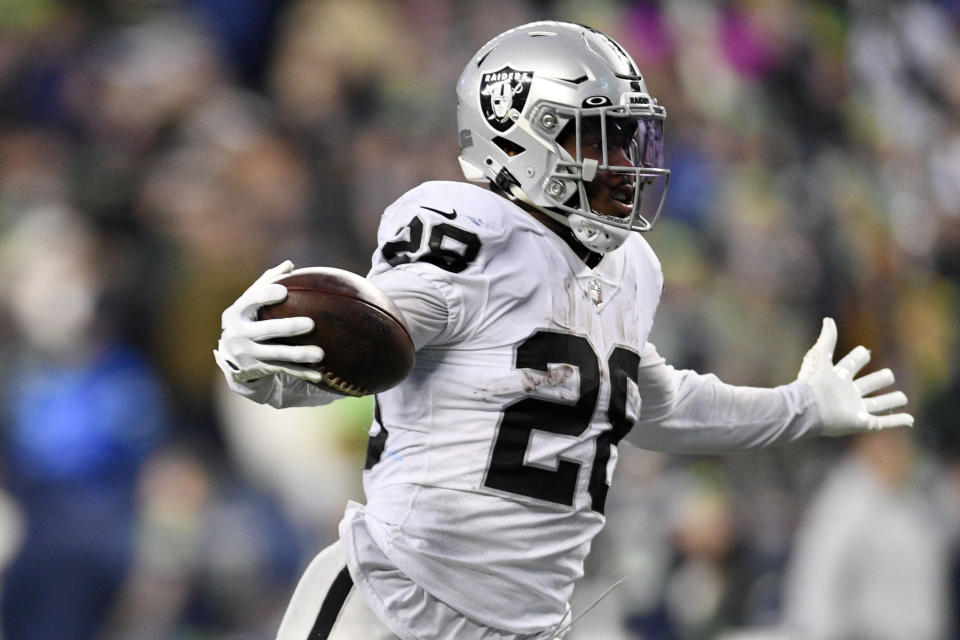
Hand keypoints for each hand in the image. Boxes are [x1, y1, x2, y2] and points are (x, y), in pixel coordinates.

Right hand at [214, 261, 324, 383]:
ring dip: (300, 354)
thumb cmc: (248, 319)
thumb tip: (289, 264)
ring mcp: (247, 354)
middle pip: (265, 329)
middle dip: (288, 327)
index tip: (284, 292)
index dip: (266, 295)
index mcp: (237, 312)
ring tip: (320, 354)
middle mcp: (238, 333)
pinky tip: (318, 375)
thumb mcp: (250, 303)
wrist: (232, 356)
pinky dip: (301, 372)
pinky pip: (283, 370)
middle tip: (311, 324)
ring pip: (277, 354)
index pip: (251, 300)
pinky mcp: (257, 369)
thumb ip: (268, 283)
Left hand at [798, 317, 913, 435]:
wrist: (807, 408)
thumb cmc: (812, 382)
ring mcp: (855, 409)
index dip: (858, 357)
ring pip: (878, 404)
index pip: (852, 364)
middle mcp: (848, 393)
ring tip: (903, 397)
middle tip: (889, 374)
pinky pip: (882, 423)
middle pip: (869, 384)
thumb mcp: (819, 356)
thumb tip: (828, 319)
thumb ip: (827, 339)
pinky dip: (897, 421)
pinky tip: (910, 419)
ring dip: (890, 401)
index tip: (864, 351)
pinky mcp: (860, 423)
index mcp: (838, 377)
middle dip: (879, 379)